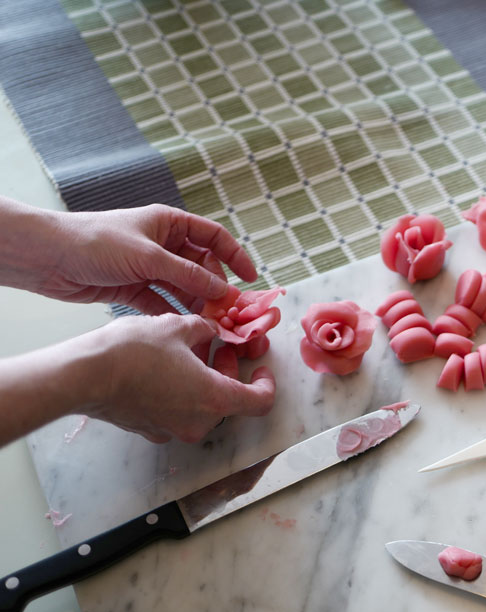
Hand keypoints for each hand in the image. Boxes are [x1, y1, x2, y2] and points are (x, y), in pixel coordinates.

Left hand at [0, 199, 256, 313]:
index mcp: (169, 224)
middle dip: (216, 288)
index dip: (235, 256)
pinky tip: (185, 327)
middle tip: (228, 311)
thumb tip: (223, 291)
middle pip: (202, 267)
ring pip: (184, 288)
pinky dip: (175, 314)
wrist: (48, 257)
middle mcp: (162, 245)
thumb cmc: (95, 242)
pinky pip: (164, 303)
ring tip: (212, 324)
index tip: (250, 279)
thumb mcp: (149, 256)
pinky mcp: (134, 289)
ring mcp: (149, 268)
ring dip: (198, 304)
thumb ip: (188, 275)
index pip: (213, 237)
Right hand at [81, 314, 274, 442]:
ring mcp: (171, 430)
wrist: (83, 375)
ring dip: (203, 379)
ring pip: (202, 405)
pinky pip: (177, 411)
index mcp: (215, 400)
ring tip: (188, 350)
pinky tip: (166, 367)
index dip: (266, 383)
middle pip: (229, 400)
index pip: (260, 402)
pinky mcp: (149, 429)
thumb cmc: (133, 351)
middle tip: (219, 347)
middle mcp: (197, 422)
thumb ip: (203, 330)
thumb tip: (210, 330)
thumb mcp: (177, 327)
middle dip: (228, 371)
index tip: (260, 367)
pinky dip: (181, 392)